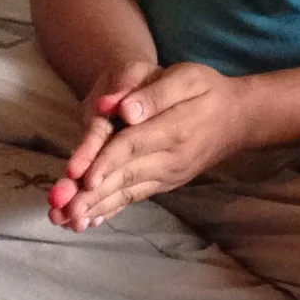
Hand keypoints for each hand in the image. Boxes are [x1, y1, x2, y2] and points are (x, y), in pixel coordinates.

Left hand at [48, 61, 251, 230]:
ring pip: (127, 191)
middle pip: (125, 175)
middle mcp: (171, 158)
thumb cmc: (207, 90)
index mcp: (174, 128)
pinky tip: (89, 222)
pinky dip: (111, 210)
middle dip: (91, 194)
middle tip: (62, 210)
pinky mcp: (165, 182)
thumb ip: (155, 93)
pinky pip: (135, 197)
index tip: (82, 177)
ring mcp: (169, 175)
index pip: (133, 145)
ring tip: (67, 221)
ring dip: (96, 207)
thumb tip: (124, 110)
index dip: (106, 161)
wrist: (238, 118)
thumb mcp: (187, 77)